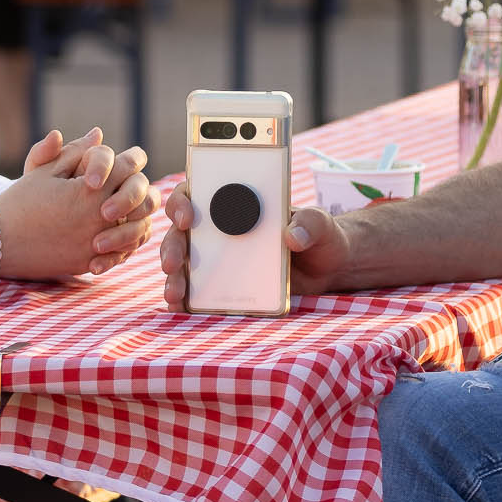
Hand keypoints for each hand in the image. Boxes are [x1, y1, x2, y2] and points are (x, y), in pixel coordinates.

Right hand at [0, 131, 156, 278]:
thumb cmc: (20, 200)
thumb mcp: (45, 170)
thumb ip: (76, 151)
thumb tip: (98, 133)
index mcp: (90, 190)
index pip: (128, 166)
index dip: (131, 158)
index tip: (126, 159)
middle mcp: (98, 217)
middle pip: (142, 197)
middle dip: (139, 187)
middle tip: (130, 184)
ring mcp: (96, 243)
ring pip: (139, 228)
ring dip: (139, 215)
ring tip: (130, 208)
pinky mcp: (89, 263)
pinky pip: (123, 253)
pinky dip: (127, 242)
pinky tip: (118, 232)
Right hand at [158, 187, 350, 311]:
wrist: (329, 267)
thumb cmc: (320, 235)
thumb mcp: (320, 223)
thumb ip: (310, 223)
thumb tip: (292, 236)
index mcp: (238, 203)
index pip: (199, 193)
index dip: (184, 201)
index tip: (188, 217)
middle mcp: (222, 228)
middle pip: (183, 231)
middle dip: (171, 246)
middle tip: (173, 262)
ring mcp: (221, 258)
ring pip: (185, 263)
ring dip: (174, 278)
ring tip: (174, 294)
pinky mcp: (227, 284)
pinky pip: (199, 291)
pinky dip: (186, 300)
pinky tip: (181, 308)